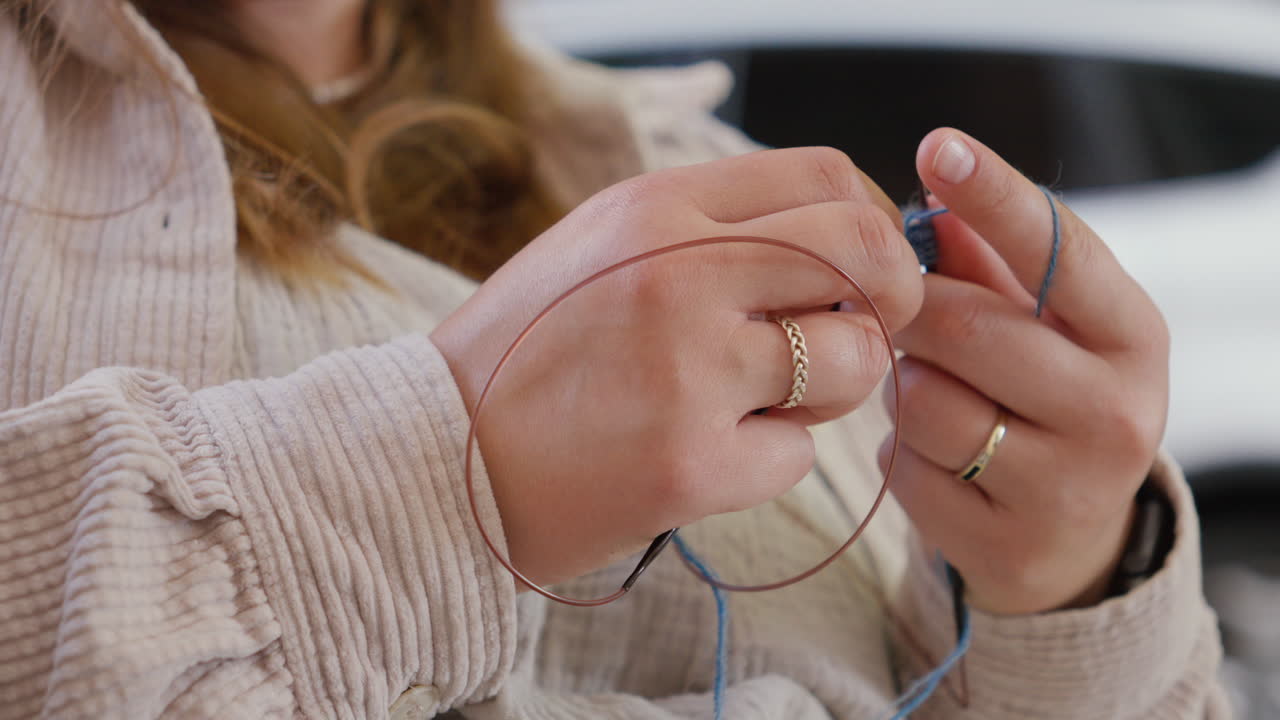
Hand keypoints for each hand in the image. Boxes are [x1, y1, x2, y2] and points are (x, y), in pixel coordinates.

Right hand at [432, 148, 923, 586]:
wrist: (436, 456)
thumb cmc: (528, 349)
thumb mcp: (602, 246)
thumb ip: (711, 229)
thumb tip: (840, 238)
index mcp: (656, 207)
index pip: (824, 176)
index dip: (871, 221)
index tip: (864, 266)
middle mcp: (680, 272)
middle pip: (865, 252)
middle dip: (892, 296)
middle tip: (866, 330)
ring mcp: (689, 370)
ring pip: (853, 359)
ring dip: (832, 388)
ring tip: (763, 402)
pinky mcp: (693, 464)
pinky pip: (799, 455)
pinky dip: (768, 459)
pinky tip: (704, 456)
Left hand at [885, 128, 1169, 614]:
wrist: (1071, 540)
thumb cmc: (1048, 403)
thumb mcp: (1044, 328)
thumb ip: (991, 264)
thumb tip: (931, 202)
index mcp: (1132, 337)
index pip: (1058, 252)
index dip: (993, 195)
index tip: (938, 146)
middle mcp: (1116, 411)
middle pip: (967, 328)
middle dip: (909, 308)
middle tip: (893, 305)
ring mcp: (1066, 487)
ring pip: (922, 402)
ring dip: (902, 387)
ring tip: (931, 391)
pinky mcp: (1006, 544)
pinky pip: (905, 470)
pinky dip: (899, 453)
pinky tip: (932, 456)